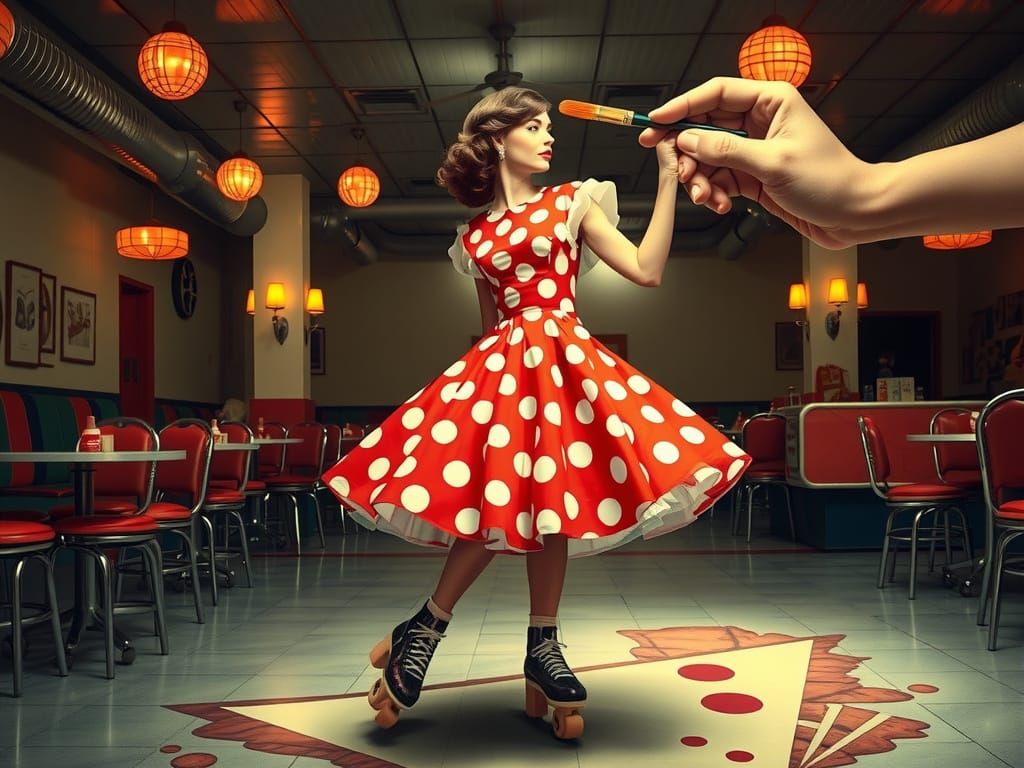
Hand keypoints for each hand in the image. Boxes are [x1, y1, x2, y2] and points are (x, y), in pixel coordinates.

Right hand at [639, 77, 872, 248]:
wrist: (853, 214)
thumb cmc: (829, 180)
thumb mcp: (773, 162)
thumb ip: (726, 150)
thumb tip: (688, 140)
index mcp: (771, 101)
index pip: (716, 94)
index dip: (682, 106)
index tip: (656, 120)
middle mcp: (760, 121)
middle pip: (705, 127)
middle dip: (687, 151)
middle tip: (671, 166)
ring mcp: (754, 149)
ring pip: (708, 157)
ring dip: (699, 179)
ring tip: (703, 196)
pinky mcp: (752, 175)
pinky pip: (719, 179)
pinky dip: (713, 193)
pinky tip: (720, 204)